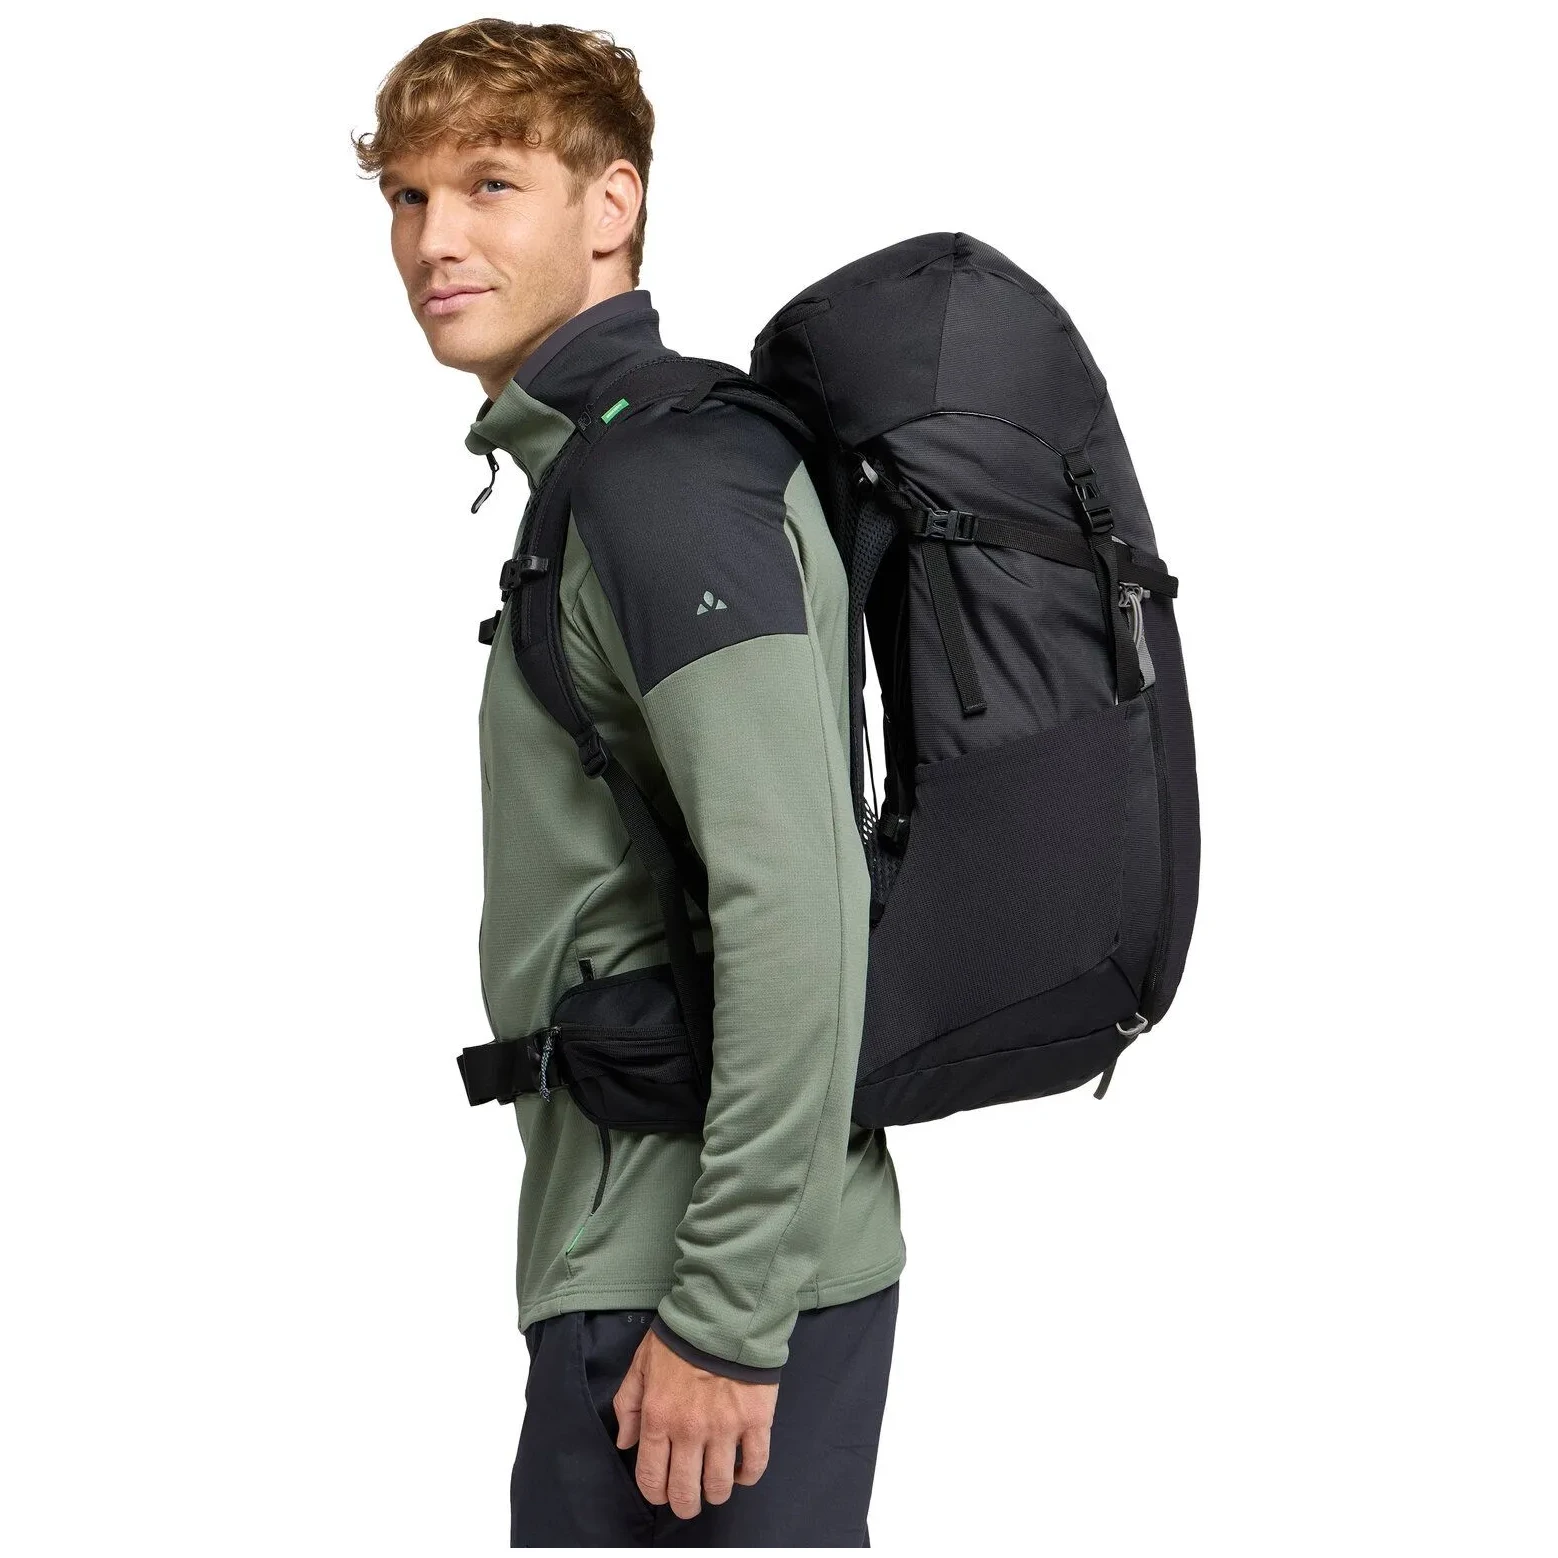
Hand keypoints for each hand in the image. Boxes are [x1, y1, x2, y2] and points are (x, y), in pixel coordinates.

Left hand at [613, 1326, 778, 1518]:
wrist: (724, 1313)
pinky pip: (754, 1465)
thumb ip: (627, 1405)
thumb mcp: (641, 1364)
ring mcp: (724, 1429)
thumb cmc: (680, 1337)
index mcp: (658, 1418)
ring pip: (718, 1486)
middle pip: (685, 1491)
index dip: (655, 1494)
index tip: (661, 1492)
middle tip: (688, 1501)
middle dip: (684, 1504)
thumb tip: (625, 1442)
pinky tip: (740, 1471)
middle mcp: (689, 1431)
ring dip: (714, 1493)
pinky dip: (747, 1476)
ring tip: (714, 1486)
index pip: (651, 1478)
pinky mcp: (755, 1421)